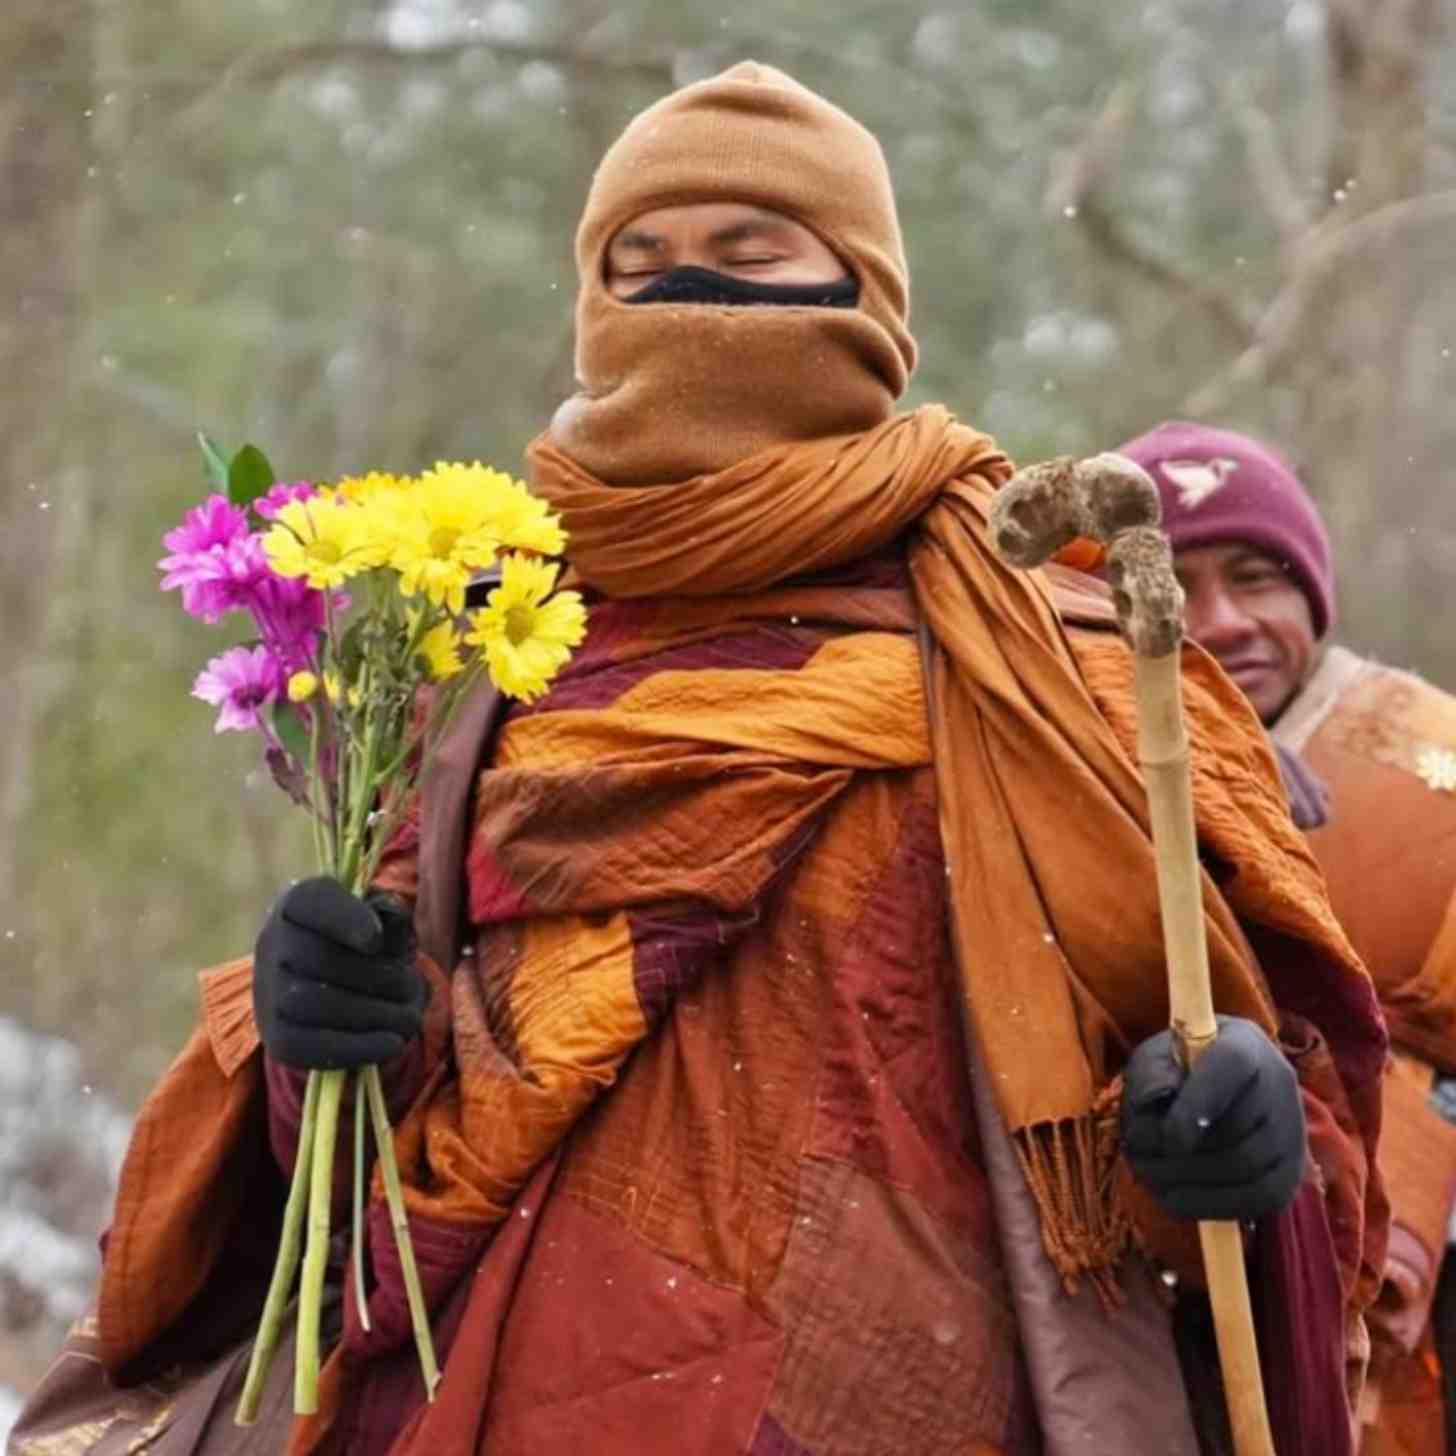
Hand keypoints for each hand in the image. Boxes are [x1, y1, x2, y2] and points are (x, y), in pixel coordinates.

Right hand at [253, 877, 425, 1069]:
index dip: (345, 919)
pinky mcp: (277, 1037)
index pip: (311, 900)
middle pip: (320, 959)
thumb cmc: (365, 946)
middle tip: (412, 987)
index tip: (375, 940)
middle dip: (378, 976)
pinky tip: (392, 1043)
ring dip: (375, 1014)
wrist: (330, 988)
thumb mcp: (381, 921)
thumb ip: (391, 917)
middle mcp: (273, 943)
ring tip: (409, 1017)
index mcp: (299, 903)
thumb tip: (391, 921)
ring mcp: (268, 993)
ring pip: (316, 1004)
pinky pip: (311, 1046)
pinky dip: (359, 1047)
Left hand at [1121, 1016, 1305, 1221]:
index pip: (1232, 1065)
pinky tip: (1174, 1198)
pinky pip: (1259, 1200)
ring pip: (1247, 1168)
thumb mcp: (1155, 1057)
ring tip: (1149, 1178)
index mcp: (1243, 1043)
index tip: (1164, 1136)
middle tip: (1137, 1161)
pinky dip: (1211, 1205)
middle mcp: (1279, 1083)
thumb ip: (1150, 1074)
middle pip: (1236, 1130)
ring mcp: (1292, 1130)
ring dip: (1189, 1182)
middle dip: (1179, 1155)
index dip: (1197, 1104)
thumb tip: (1154, 1103)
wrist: (1222, 1087)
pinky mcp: (1292, 1171)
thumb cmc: (1179, 1068)